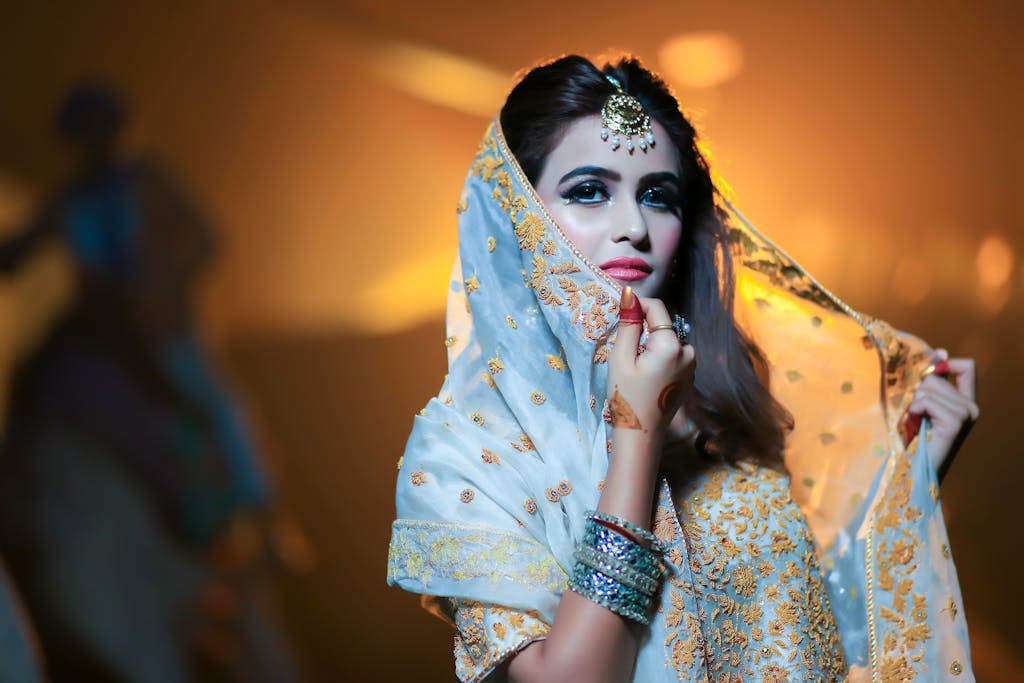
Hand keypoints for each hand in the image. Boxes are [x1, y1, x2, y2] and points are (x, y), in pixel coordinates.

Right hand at [607, 287, 694, 444]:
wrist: (641, 434)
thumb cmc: (626, 397)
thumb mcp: (621, 358)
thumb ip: (629, 323)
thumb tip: (630, 293)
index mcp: (671, 345)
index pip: (656, 307)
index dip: (636, 306)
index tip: (619, 315)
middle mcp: (688, 351)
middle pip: (663, 324)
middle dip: (643, 330)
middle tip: (626, 353)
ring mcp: (692, 364)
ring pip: (668, 340)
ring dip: (651, 344)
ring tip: (636, 367)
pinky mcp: (690, 375)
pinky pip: (673, 355)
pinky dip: (659, 357)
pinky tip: (647, 377)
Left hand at [904, 351, 978, 481]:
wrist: (911, 469)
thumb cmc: (912, 436)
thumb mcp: (921, 403)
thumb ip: (930, 380)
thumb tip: (940, 351)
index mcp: (965, 400)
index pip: (967, 366)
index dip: (945, 363)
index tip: (928, 373)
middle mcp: (971, 407)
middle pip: (937, 377)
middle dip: (916, 391)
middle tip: (913, 413)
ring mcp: (967, 415)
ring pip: (929, 387)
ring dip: (912, 402)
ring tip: (914, 421)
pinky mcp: (956, 423)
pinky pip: (927, 401)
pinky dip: (914, 409)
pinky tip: (915, 423)